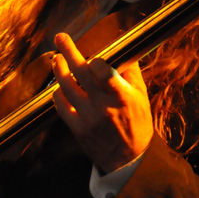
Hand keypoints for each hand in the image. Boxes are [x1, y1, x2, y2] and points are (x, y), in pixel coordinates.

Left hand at [52, 32, 153, 172]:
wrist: (129, 160)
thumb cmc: (137, 123)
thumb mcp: (141, 96)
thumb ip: (130, 72)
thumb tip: (121, 49)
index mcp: (122, 97)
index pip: (105, 72)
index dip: (96, 61)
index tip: (93, 56)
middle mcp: (103, 106)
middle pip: (80, 72)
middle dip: (68, 51)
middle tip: (60, 38)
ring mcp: (88, 117)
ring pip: (66, 86)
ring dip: (59, 69)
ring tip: (57, 59)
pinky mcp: (77, 128)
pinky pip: (61, 105)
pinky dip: (58, 93)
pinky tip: (59, 86)